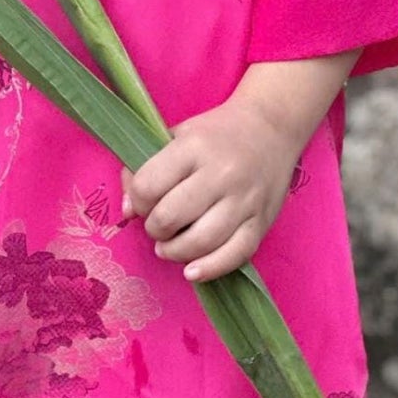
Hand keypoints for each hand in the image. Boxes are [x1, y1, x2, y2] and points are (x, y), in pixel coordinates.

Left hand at [119, 96, 303, 283]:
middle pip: (170, 216)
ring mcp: (244, 200)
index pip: (148, 186)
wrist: (271, 127)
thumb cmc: (216, 134)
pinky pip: (234, 255)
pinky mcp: (262, 222)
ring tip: (168, 247)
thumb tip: (126, 210)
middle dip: (154, 228)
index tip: (141, 202)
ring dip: (174, 252)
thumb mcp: (177, 136)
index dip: (136, 201)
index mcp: (194, 147)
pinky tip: (191, 270)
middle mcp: (220, 173)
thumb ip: (145, 168)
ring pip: (201, 241)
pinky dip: (210, 269)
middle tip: (157, 225)